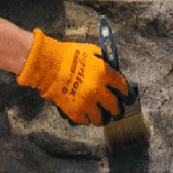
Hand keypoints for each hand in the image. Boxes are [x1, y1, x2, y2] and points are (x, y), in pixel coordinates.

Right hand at [16, 29, 130, 124]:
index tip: (126, 98)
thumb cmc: (66, 55)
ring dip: (101, 117)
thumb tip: (111, 70)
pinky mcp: (74, 111)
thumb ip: (104, 62)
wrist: (45, 64)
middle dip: (117, 110)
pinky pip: (85, 121)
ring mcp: (86, 102)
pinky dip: (85, 118)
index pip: (124, 89)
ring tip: (99, 115)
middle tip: (115, 111)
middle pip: (115, 108)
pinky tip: (84, 112)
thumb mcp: (90, 51)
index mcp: (104, 74)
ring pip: (101, 119)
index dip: (127, 94)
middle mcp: (98, 90)